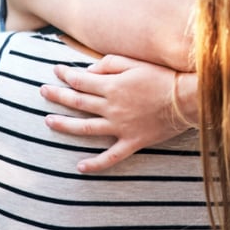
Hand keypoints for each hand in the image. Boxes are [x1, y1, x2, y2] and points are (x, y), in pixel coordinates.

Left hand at [40, 55, 187, 172]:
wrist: (187, 99)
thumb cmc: (163, 76)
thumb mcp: (135, 62)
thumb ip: (109, 63)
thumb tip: (88, 70)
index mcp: (113, 85)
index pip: (81, 79)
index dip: (65, 74)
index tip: (56, 70)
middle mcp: (112, 107)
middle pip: (77, 101)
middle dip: (57, 95)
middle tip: (42, 91)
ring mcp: (120, 126)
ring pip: (85, 128)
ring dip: (64, 125)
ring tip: (48, 122)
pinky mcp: (132, 142)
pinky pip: (110, 157)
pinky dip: (95, 164)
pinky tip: (80, 166)